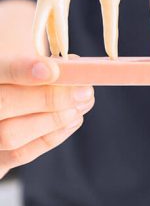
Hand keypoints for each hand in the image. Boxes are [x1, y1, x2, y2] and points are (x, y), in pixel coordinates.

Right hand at [0, 57, 94, 178]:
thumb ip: (39, 58)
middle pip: (3, 104)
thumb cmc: (16, 77)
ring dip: (54, 120)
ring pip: (10, 134)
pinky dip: (51, 137)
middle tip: (85, 91)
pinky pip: (19, 154)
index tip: (53, 70)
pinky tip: (73, 120)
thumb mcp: (20, 51)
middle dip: (49, 98)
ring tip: (82, 104)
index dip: (22, 70)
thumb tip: (74, 64)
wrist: (5, 106)